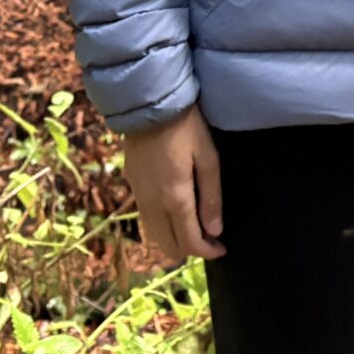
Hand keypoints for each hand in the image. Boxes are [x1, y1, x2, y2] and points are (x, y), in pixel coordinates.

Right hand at [121, 104, 225, 264]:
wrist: (149, 102)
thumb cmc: (186, 127)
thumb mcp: (208, 158)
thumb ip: (211, 197)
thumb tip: (214, 232)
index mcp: (175, 198)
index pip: (190, 242)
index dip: (208, 251)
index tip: (222, 248)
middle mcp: (152, 204)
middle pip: (168, 246)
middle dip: (190, 249)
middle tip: (209, 238)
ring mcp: (138, 195)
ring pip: (154, 235)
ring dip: (173, 239)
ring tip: (194, 227)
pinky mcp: (130, 184)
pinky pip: (146, 218)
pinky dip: (161, 226)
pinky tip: (174, 212)